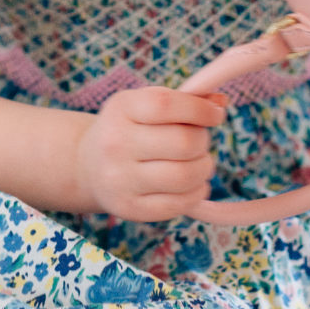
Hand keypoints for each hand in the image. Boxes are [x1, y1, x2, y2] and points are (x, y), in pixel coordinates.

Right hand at [73, 85, 227, 221]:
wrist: (88, 166)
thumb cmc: (128, 129)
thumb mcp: (145, 104)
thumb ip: (184, 100)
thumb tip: (221, 102)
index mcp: (121, 109)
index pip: (166, 104)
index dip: (200, 109)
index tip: (214, 115)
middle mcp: (115, 144)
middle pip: (184, 143)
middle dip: (203, 141)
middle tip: (199, 141)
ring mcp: (120, 179)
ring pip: (185, 175)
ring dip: (204, 168)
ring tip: (198, 162)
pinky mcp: (130, 208)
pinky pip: (179, 204)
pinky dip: (196, 192)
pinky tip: (192, 183)